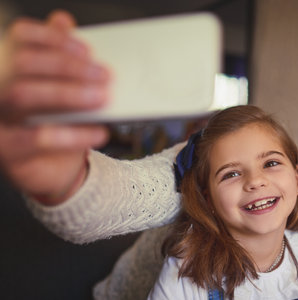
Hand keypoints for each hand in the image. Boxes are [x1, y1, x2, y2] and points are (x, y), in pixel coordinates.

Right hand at [0, 10, 109, 204]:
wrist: (56, 167)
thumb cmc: (60, 122)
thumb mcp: (67, 89)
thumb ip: (63, 58)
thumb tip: (63, 21)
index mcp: (11, 67)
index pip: (20, 38)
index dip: (52, 38)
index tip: (88, 50)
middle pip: (22, 64)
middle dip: (67, 66)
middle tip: (105, 76)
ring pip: (22, 95)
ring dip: (67, 93)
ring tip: (102, 98)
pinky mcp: (6, 149)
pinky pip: (35, 138)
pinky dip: (72, 134)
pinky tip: (99, 132)